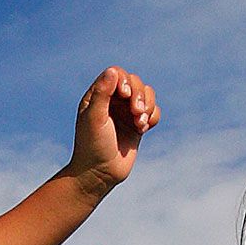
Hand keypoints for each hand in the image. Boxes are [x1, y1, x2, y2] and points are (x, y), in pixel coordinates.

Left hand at [66, 66, 158, 194]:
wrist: (100, 174)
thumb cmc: (92, 146)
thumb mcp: (94, 118)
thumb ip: (102, 94)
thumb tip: (113, 71)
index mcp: (98, 96)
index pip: (117, 74)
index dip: (125, 80)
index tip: (125, 96)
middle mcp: (112, 101)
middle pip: (135, 82)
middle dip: (140, 96)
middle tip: (136, 113)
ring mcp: (126, 113)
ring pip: (147, 95)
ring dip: (148, 106)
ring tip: (140, 124)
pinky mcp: (137, 125)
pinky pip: (153, 111)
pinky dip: (153, 117)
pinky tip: (142, 129)